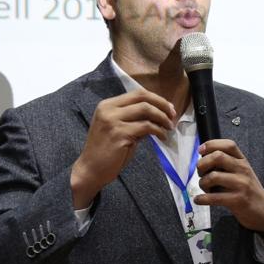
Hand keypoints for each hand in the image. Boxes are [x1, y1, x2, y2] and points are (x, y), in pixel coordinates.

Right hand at [71, 89, 175, 208]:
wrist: (91, 170)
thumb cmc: (106, 152)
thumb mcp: (119, 130)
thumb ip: (134, 120)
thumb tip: (157, 115)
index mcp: (107, 105)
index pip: (137, 93)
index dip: (156, 99)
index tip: (168, 108)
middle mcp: (108, 109)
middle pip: (142, 97)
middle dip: (162, 104)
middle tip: (173, 115)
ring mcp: (113, 120)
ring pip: (146, 110)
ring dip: (162, 118)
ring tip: (169, 128)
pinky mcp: (120, 134)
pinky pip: (146, 127)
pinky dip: (158, 131)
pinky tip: (162, 137)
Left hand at [193, 139, 263, 237]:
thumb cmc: (248, 191)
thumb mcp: (242, 173)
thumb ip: (227, 164)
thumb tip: (203, 159)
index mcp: (243, 161)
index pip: (228, 145)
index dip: (211, 145)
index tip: (201, 151)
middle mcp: (243, 169)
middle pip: (218, 156)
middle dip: (202, 164)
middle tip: (201, 173)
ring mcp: (241, 184)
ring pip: (213, 176)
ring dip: (202, 183)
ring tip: (205, 188)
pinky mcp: (237, 200)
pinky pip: (213, 197)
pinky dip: (202, 199)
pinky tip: (200, 200)